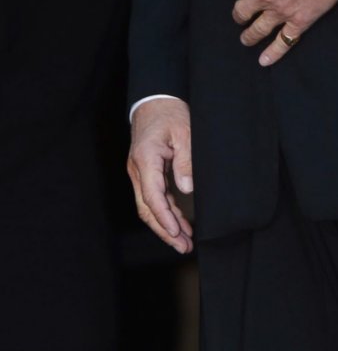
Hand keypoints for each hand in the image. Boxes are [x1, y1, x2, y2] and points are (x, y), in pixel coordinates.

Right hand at [128, 96, 194, 253]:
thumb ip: (186, 160)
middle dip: (165, 230)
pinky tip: (180, 226)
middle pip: (147, 208)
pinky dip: (167, 214)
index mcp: (145, 159)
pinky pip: (154, 199)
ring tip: (184, 243)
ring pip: (149, 207)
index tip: (177, 232)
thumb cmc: (170, 114)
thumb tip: (186, 188)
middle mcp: (138, 170)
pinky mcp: (146, 175)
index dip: (164, 217)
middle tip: (184, 247)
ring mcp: (140, 174)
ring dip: (166, 226)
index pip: (152, 195)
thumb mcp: (185, 132)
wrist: (155, 103)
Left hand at [224, 0, 337, 64]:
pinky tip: (264, 61)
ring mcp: (280, 11)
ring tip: (245, 40)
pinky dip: (273, 53)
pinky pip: (283, 42)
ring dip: (249, 36)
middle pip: (242, 10)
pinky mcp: (299, 21)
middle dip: (239, 13)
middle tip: (240, 15)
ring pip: (258, 29)